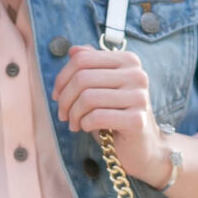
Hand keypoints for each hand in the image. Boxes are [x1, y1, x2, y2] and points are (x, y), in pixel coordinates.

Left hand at [51, 39, 169, 184]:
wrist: (141, 148)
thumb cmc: (116, 116)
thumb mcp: (100, 88)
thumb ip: (90, 67)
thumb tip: (73, 50)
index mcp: (128, 61)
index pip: (83, 59)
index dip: (62, 78)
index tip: (56, 96)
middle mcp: (137, 75)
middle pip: (83, 78)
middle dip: (65, 99)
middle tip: (63, 115)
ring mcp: (140, 96)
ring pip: (88, 97)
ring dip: (74, 114)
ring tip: (74, 124)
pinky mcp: (138, 119)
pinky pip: (97, 117)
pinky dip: (85, 124)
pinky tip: (87, 128)